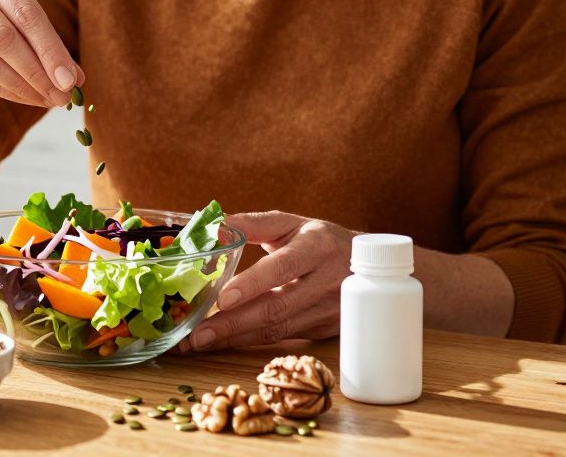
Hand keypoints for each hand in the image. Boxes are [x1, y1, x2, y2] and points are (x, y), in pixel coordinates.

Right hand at [0, 0, 81, 106]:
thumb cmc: (8, 22)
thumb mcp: (31, 25)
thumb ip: (52, 48)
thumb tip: (75, 79)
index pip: (26, 14)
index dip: (51, 50)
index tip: (71, 79)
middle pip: (3, 37)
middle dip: (37, 70)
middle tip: (62, 94)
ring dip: (22, 85)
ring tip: (48, 99)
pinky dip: (7, 92)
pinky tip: (28, 99)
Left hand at [180, 211, 356, 351]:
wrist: (369, 265)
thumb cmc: (318, 240)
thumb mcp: (290, 223)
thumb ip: (252, 224)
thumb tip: (214, 226)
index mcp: (317, 246)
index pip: (283, 267)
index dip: (253, 283)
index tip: (223, 298)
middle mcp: (327, 281)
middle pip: (277, 307)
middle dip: (233, 323)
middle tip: (196, 334)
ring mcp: (328, 310)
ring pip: (278, 329)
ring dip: (235, 338)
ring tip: (199, 342)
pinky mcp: (324, 330)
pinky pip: (282, 338)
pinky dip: (249, 341)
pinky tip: (223, 342)